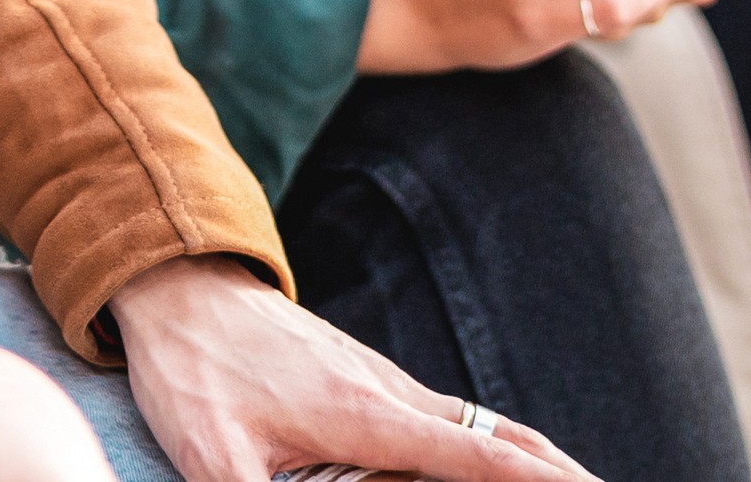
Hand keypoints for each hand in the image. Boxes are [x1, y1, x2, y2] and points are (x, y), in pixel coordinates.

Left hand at [107, 256, 592, 481]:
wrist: (180, 288)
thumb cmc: (194, 374)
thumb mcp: (212, 459)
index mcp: (367, 416)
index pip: (478, 459)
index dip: (538, 481)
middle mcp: (390, 393)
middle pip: (499, 440)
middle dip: (558, 472)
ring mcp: (382, 380)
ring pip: (477, 425)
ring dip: (530, 459)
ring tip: (571, 481)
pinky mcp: (366, 376)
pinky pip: (446, 417)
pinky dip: (490, 445)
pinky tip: (492, 463)